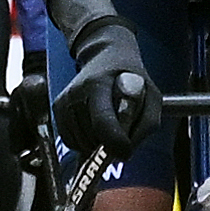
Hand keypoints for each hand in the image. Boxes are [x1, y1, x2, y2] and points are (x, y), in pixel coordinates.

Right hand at [53, 9, 159, 164]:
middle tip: (120, 126)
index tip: (126, 153)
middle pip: (92, 138)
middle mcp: (76, 92)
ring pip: (81, 144)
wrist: (106, 57)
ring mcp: (64, 101)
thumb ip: (146, 124)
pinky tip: (95, 125)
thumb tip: (127, 153)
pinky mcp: (57, 108)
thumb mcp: (151, 97)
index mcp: (99, 84)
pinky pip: (71, 142)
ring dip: (97, 144)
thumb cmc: (131, 80)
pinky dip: (85, 142)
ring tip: (108, 122)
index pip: (103, 122)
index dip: (115, 144)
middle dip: (109, 143)